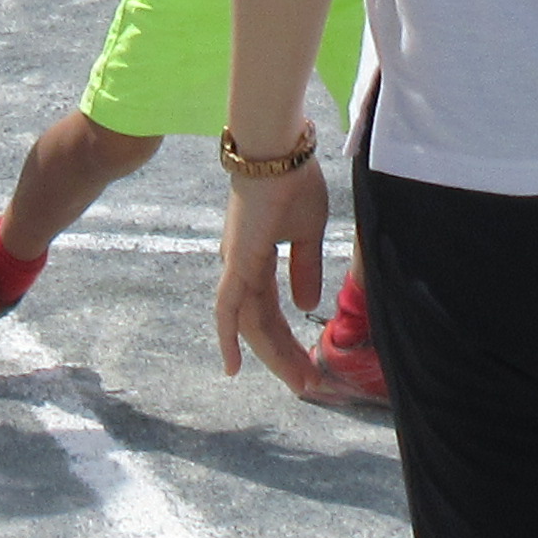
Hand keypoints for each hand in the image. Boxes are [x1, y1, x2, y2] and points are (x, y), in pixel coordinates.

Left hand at [211, 149, 331, 388]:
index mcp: (255, 260)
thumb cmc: (292, 182)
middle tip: (308, 384)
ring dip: (274, 354)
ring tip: (299, 382)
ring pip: (250, 325)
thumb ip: (305, 269)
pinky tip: (232, 366)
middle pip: (260, 325)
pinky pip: (228, 308)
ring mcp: (236, 266)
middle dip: (285, 356)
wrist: (277, 153)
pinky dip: (228, 337)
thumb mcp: (307, 233)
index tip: (309, 366)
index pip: (271, 311)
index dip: (288, 340)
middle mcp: (240, 267)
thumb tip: (306, 307)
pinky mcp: (237, 263)